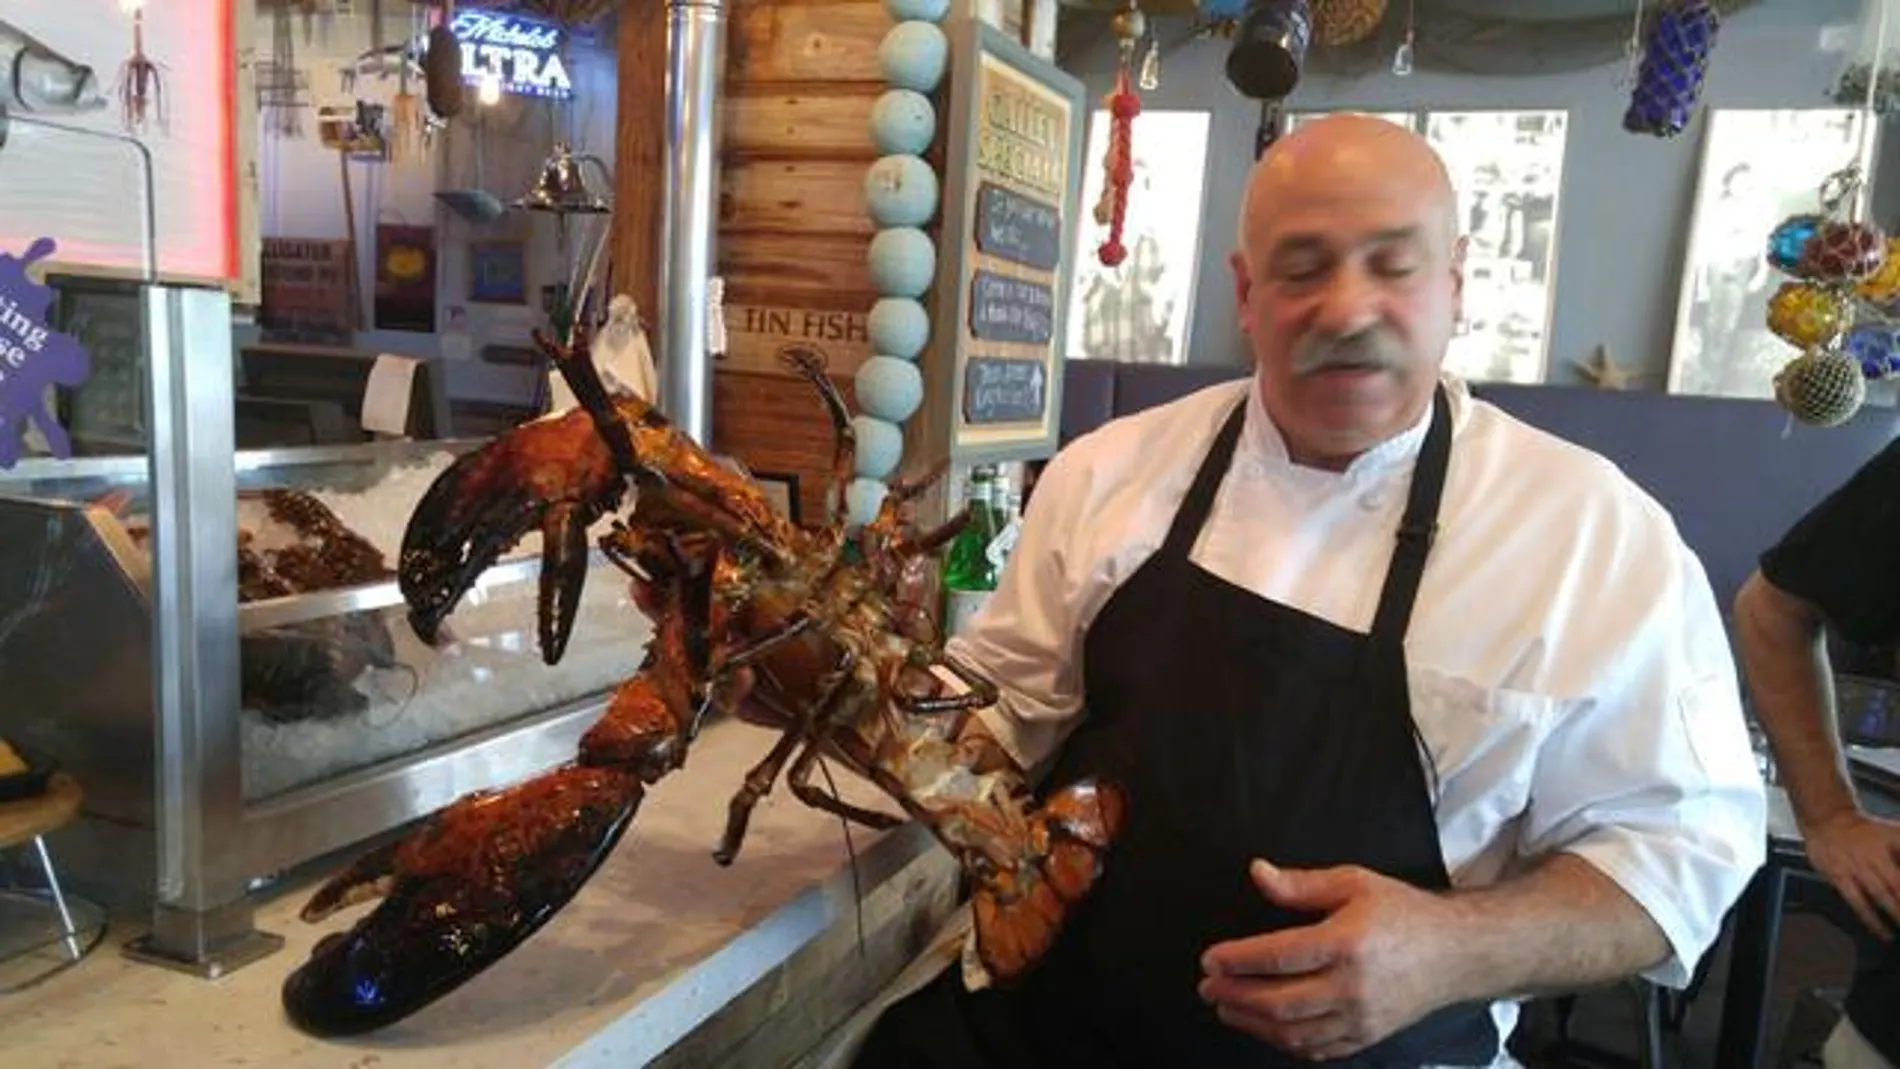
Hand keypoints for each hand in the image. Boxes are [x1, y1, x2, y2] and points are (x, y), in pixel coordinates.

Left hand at [1197, 859, 1463, 1060]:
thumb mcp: (1354, 882)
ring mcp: (1360, 1019)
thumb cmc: (1404, 914)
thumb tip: (1258, 873)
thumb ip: (1301, 884)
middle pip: (1278, 1002)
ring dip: (1251, 1023)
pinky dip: (1284, 1041)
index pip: (1278, 957)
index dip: (1238, 960)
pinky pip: (1316, 1049)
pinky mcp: (1366, 1037)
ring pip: (1293, 1032)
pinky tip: (1264, 1026)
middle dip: (1235, 995)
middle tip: (1208, 986)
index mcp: (1347, 943)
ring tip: (1226, 1007)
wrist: (1456, 953)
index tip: (1210, 959)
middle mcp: (1353, 987)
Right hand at [1804, 811, 1899, 940]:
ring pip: (1879, 895)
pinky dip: (1869, 917)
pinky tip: (1880, 931)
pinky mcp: (1839, 877)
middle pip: (1896, 885)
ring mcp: (1855, 867)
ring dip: (1894, 913)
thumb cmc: (1865, 831)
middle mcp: (1874, 856)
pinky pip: (1856, 900)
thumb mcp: (1893, 833)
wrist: (1828, 822)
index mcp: (1889, 844)